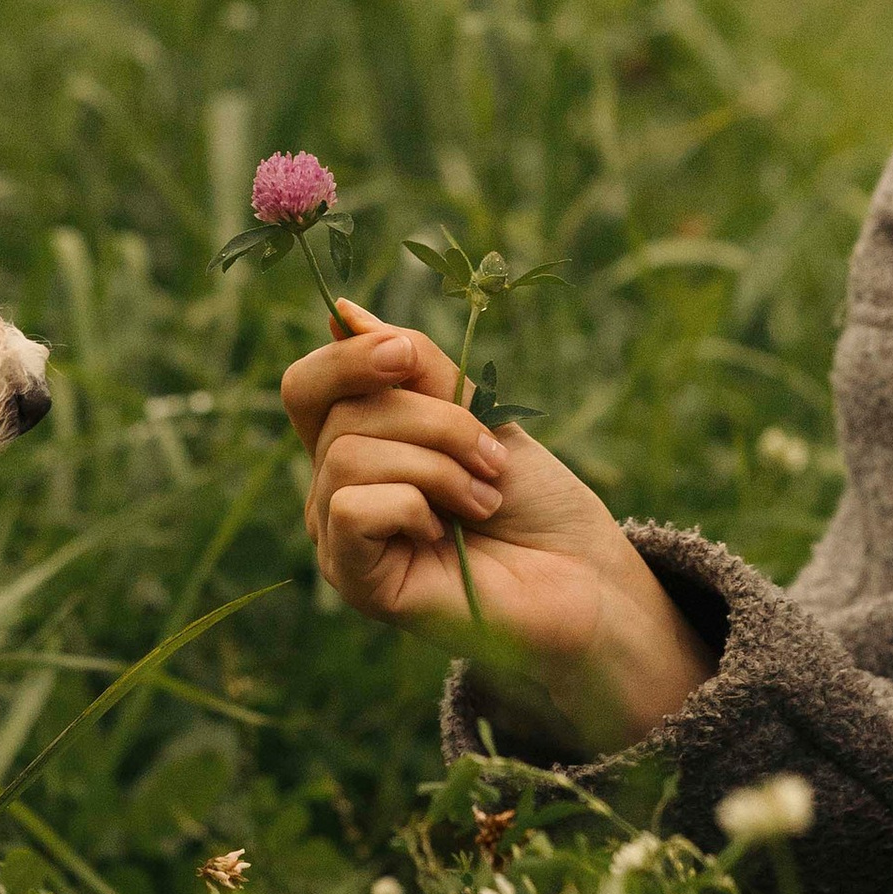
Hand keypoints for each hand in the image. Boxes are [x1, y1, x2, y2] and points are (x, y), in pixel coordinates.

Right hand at [280, 298, 711, 754]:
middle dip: (433, 419)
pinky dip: (413, 504)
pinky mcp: (357, 580)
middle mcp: (335, 491)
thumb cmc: (535, 500)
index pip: (307, 386)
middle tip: (491, 458)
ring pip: (347, 454)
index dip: (349, 357)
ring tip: (482, 500)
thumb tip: (343, 312)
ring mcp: (341, 539)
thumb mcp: (477, 409)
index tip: (410, 356)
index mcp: (358, 446)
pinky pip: (350, 506)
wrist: (585, 578)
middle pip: (339, 412)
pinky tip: (447, 535)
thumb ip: (414, 366)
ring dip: (437, 465)